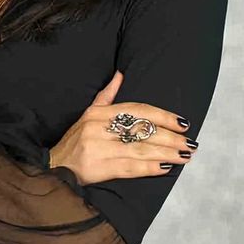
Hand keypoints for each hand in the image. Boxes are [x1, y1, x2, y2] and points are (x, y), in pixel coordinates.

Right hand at [48, 70, 193, 183]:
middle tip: (189, 143)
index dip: (162, 116)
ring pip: (140, 149)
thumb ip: (107, 96)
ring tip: (184, 156)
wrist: (53, 167)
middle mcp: (98, 127)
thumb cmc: (74, 142)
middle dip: (170, 137)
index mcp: (98, 113)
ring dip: (166, 153)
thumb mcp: (87, 114)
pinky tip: (166, 168)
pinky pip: (130, 167)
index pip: (137, 110)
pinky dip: (150, 168)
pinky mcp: (98, 168)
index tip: (182, 123)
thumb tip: (120, 75)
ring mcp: (98, 147)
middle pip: (142, 130)